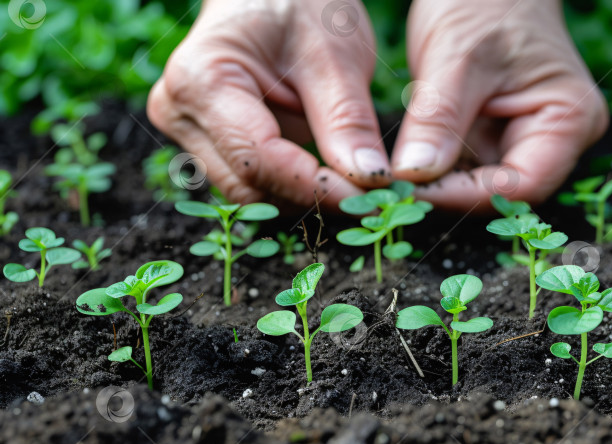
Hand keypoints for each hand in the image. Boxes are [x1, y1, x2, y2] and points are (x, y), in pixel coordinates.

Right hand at [147, 0, 390, 208]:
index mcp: (201, 81)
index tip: (369, 198)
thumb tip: (370, 183)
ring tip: (356, 182)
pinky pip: (254, 179)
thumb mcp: (334, 55)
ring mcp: (189, 130)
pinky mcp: (207, 141)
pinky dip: (295, 183)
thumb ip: (348, 122)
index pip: (259, 160)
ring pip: (252, 190)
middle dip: (312, 196)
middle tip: (371, 196)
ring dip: (305, 194)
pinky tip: (332, 173)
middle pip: (250, 184)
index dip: (315, 188)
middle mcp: (181, 112)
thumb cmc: (300, 4)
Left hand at [393, 0, 608, 209]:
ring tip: (395, 182)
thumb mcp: (457, 57)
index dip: (467, 197)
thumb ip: (438, 121)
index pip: (523, 185)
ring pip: (481, 185)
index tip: (412, 194)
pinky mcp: (496, 137)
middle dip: (450, 194)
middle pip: (504, 192)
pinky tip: (406, 168)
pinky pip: (467, 168)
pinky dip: (437, 171)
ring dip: (439, 186)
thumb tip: (411, 176)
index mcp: (569, 119)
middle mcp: (555, 139)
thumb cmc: (485, 2)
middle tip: (395, 193)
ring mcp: (525, 140)